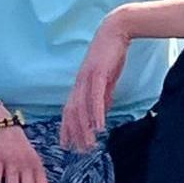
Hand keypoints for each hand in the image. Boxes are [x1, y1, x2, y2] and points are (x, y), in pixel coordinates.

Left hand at [60, 14, 131, 151]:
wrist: (116, 31)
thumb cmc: (111, 54)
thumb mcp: (106, 80)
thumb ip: (103, 96)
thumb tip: (101, 113)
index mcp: (80, 85)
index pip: (69, 110)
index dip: (67, 128)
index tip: (67, 145)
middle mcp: (79, 83)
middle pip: (72, 113)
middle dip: (74, 134)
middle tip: (79, 151)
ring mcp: (86, 78)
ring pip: (82, 108)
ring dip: (84, 128)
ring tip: (89, 144)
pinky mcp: (97, 73)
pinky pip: (95, 97)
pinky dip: (95, 113)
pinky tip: (98, 126)